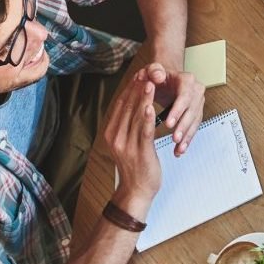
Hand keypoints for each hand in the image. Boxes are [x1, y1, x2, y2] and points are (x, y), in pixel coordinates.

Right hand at [104, 78, 161, 212]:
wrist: (135, 191)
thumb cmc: (134, 166)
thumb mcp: (126, 142)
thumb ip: (127, 125)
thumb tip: (133, 104)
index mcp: (111, 133)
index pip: (120, 105)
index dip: (129, 88)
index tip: (137, 74)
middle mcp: (115, 137)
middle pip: (127, 107)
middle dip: (137, 88)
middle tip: (145, 72)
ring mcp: (126, 145)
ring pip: (136, 116)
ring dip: (144, 98)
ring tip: (150, 82)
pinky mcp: (140, 152)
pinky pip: (144, 132)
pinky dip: (148, 118)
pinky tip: (152, 106)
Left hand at [139, 63, 204, 155]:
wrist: (166, 78)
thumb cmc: (157, 75)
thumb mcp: (153, 70)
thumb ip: (154, 70)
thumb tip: (157, 76)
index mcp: (187, 80)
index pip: (184, 96)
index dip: (177, 110)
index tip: (168, 124)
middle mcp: (196, 90)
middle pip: (192, 111)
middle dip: (183, 126)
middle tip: (174, 139)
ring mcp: (198, 102)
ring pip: (195, 121)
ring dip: (187, 136)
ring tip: (178, 148)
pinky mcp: (196, 113)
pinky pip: (194, 127)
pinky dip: (187, 139)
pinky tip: (180, 150)